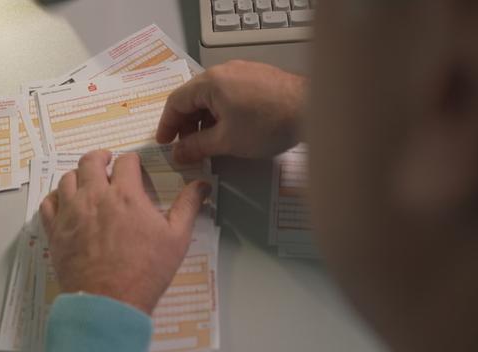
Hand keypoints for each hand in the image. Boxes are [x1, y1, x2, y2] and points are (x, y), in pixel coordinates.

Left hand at [39, 150, 211, 314]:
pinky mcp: (55, 231)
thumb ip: (188, 207)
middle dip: (101, 157)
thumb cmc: (146, 272)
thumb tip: (202, 185)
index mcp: (126, 195)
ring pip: (67, 179)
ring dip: (78, 174)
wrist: (109, 302)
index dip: (131, 160)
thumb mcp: (177, 239)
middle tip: (106, 161)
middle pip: (90, 161)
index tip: (133, 165)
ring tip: (86, 180)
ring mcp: (71, 213)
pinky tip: (63, 201)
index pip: (126, 162)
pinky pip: (47, 203)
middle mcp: (95, 197)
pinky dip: (55, 197)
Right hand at [157, 60, 305, 162]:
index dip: (167, 125)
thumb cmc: (266, 124)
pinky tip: (232, 131)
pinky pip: (231, 94)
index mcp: (210, 82)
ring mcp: (243, 71)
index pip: (176, 101)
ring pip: (214, 97)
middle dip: (188, 125)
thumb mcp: (227, 141)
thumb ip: (197, 147)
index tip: (165, 144)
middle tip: (189, 149)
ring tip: (211, 144)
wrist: (312, 109)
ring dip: (206, 121)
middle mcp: (224, 71)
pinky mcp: (259, 77)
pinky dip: (224, 113)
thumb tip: (178, 153)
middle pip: (194, 98)